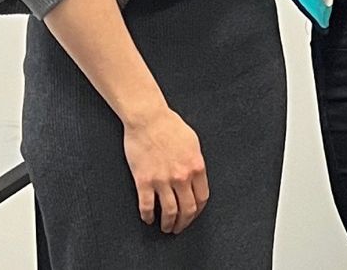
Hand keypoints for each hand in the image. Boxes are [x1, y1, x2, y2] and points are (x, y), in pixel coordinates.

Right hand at [122, 106, 207, 233]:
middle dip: (184, 223)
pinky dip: (148, 216)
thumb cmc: (170, 127)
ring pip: (169, 212)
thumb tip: (196, 179)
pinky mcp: (144, 181)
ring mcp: (162, 180)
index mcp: (197, 167)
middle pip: (187, 209)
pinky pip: (147, 206)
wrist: (148, 119)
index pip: (202, 198)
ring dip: (168, 224)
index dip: (197, 211)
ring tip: (165, 227)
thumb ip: (196, 163)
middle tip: (179, 228)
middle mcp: (182, 176)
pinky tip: (148, 219)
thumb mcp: (193, 144)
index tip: (193, 215)